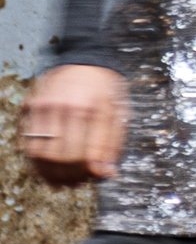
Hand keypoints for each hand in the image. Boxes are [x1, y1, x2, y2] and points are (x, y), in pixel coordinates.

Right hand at [19, 62, 128, 185]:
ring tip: (62, 181)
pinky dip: (35, 161)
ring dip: (50, 173)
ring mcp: (44, 106)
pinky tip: (47, 168)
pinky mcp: (29, 107)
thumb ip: (114, 145)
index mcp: (94, 109)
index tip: (94, 178)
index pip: (87, 154)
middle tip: (77, 182)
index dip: (90, 173)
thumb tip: (106, 174)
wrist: (85, 60)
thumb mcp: (120, 113)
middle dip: (70, 176)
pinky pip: (27, 142)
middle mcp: (66, 107)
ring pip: (40, 153)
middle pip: (62, 157)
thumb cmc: (106, 90)